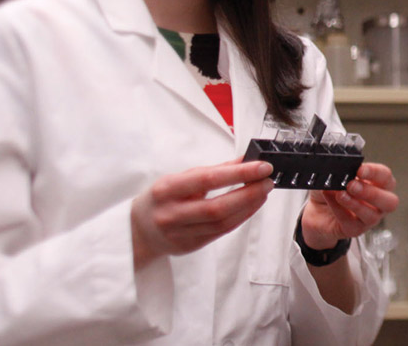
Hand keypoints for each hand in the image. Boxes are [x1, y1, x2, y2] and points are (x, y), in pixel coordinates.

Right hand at [131, 159, 272, 268]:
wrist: (139, 230)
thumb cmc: (163, 198)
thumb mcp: (180, 178)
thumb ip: (214, 170)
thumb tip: (245, 160)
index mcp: (167, 190)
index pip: (207, 180)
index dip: (238, 173)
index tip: (261, 167)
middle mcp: (172, 214)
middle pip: (217, 207)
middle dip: (248, 193)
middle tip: (268, 181)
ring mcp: (181, 233)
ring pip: (222, 222)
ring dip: (249, 206)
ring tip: (263, 192)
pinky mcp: (191, 246)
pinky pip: (222, 232)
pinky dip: (241, 217)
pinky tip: (252, 206)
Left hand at [300, 162, 398, 250]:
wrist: (317, 210)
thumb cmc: (332, 190)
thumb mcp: (336, 175)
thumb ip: (342, 173)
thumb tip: (342, 173)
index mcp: (379, 184)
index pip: (385, 176)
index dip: (374, 172)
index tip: (359, 170)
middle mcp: (378, 203)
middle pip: (390, 201)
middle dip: (371, 193)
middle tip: (352, 185)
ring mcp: (369, 218)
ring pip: (372, 216)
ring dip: (355, 204)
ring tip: (340, 194)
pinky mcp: (355, 230)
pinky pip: (351, 223)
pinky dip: (339, 210)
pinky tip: (332, 200)